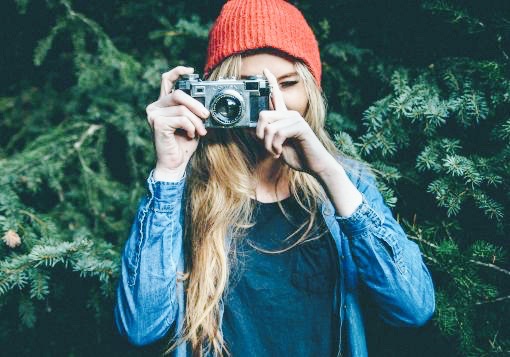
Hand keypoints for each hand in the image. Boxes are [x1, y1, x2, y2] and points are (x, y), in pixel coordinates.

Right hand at [145, 66, 208, 180]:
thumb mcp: (192, 123)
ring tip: (200, 131)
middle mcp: (155, 107)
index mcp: (163, 104)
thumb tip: (205, 101)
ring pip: (182, 108)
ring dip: (196, 121)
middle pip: (179, 94)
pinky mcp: (157, 123)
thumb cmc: (183, 144)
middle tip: (206, 116)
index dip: (178, 72)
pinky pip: (181, 118)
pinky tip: (190, 135)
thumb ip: (193, 110)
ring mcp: (154, 115)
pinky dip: (190, 127)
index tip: (191, 71)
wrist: (175, 163)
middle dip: (197, 105)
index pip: (167, 80)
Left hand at [255, 68, 336, 176]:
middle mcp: (290, 114)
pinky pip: (278, 133)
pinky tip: (281, 152)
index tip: (265, 70)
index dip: (270, 82)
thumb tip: (249, 129)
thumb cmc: (297, 156)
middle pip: (263, 115)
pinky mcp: (300, 127)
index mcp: (284, 117)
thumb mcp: (276, 146)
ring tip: (276, 152)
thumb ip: (264, 136)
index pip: (276, 96)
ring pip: (269, 128)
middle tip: (268, 148)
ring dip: (268, 145)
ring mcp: (296, 119)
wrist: (315, 166)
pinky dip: (275, 146)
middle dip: (259, 135)